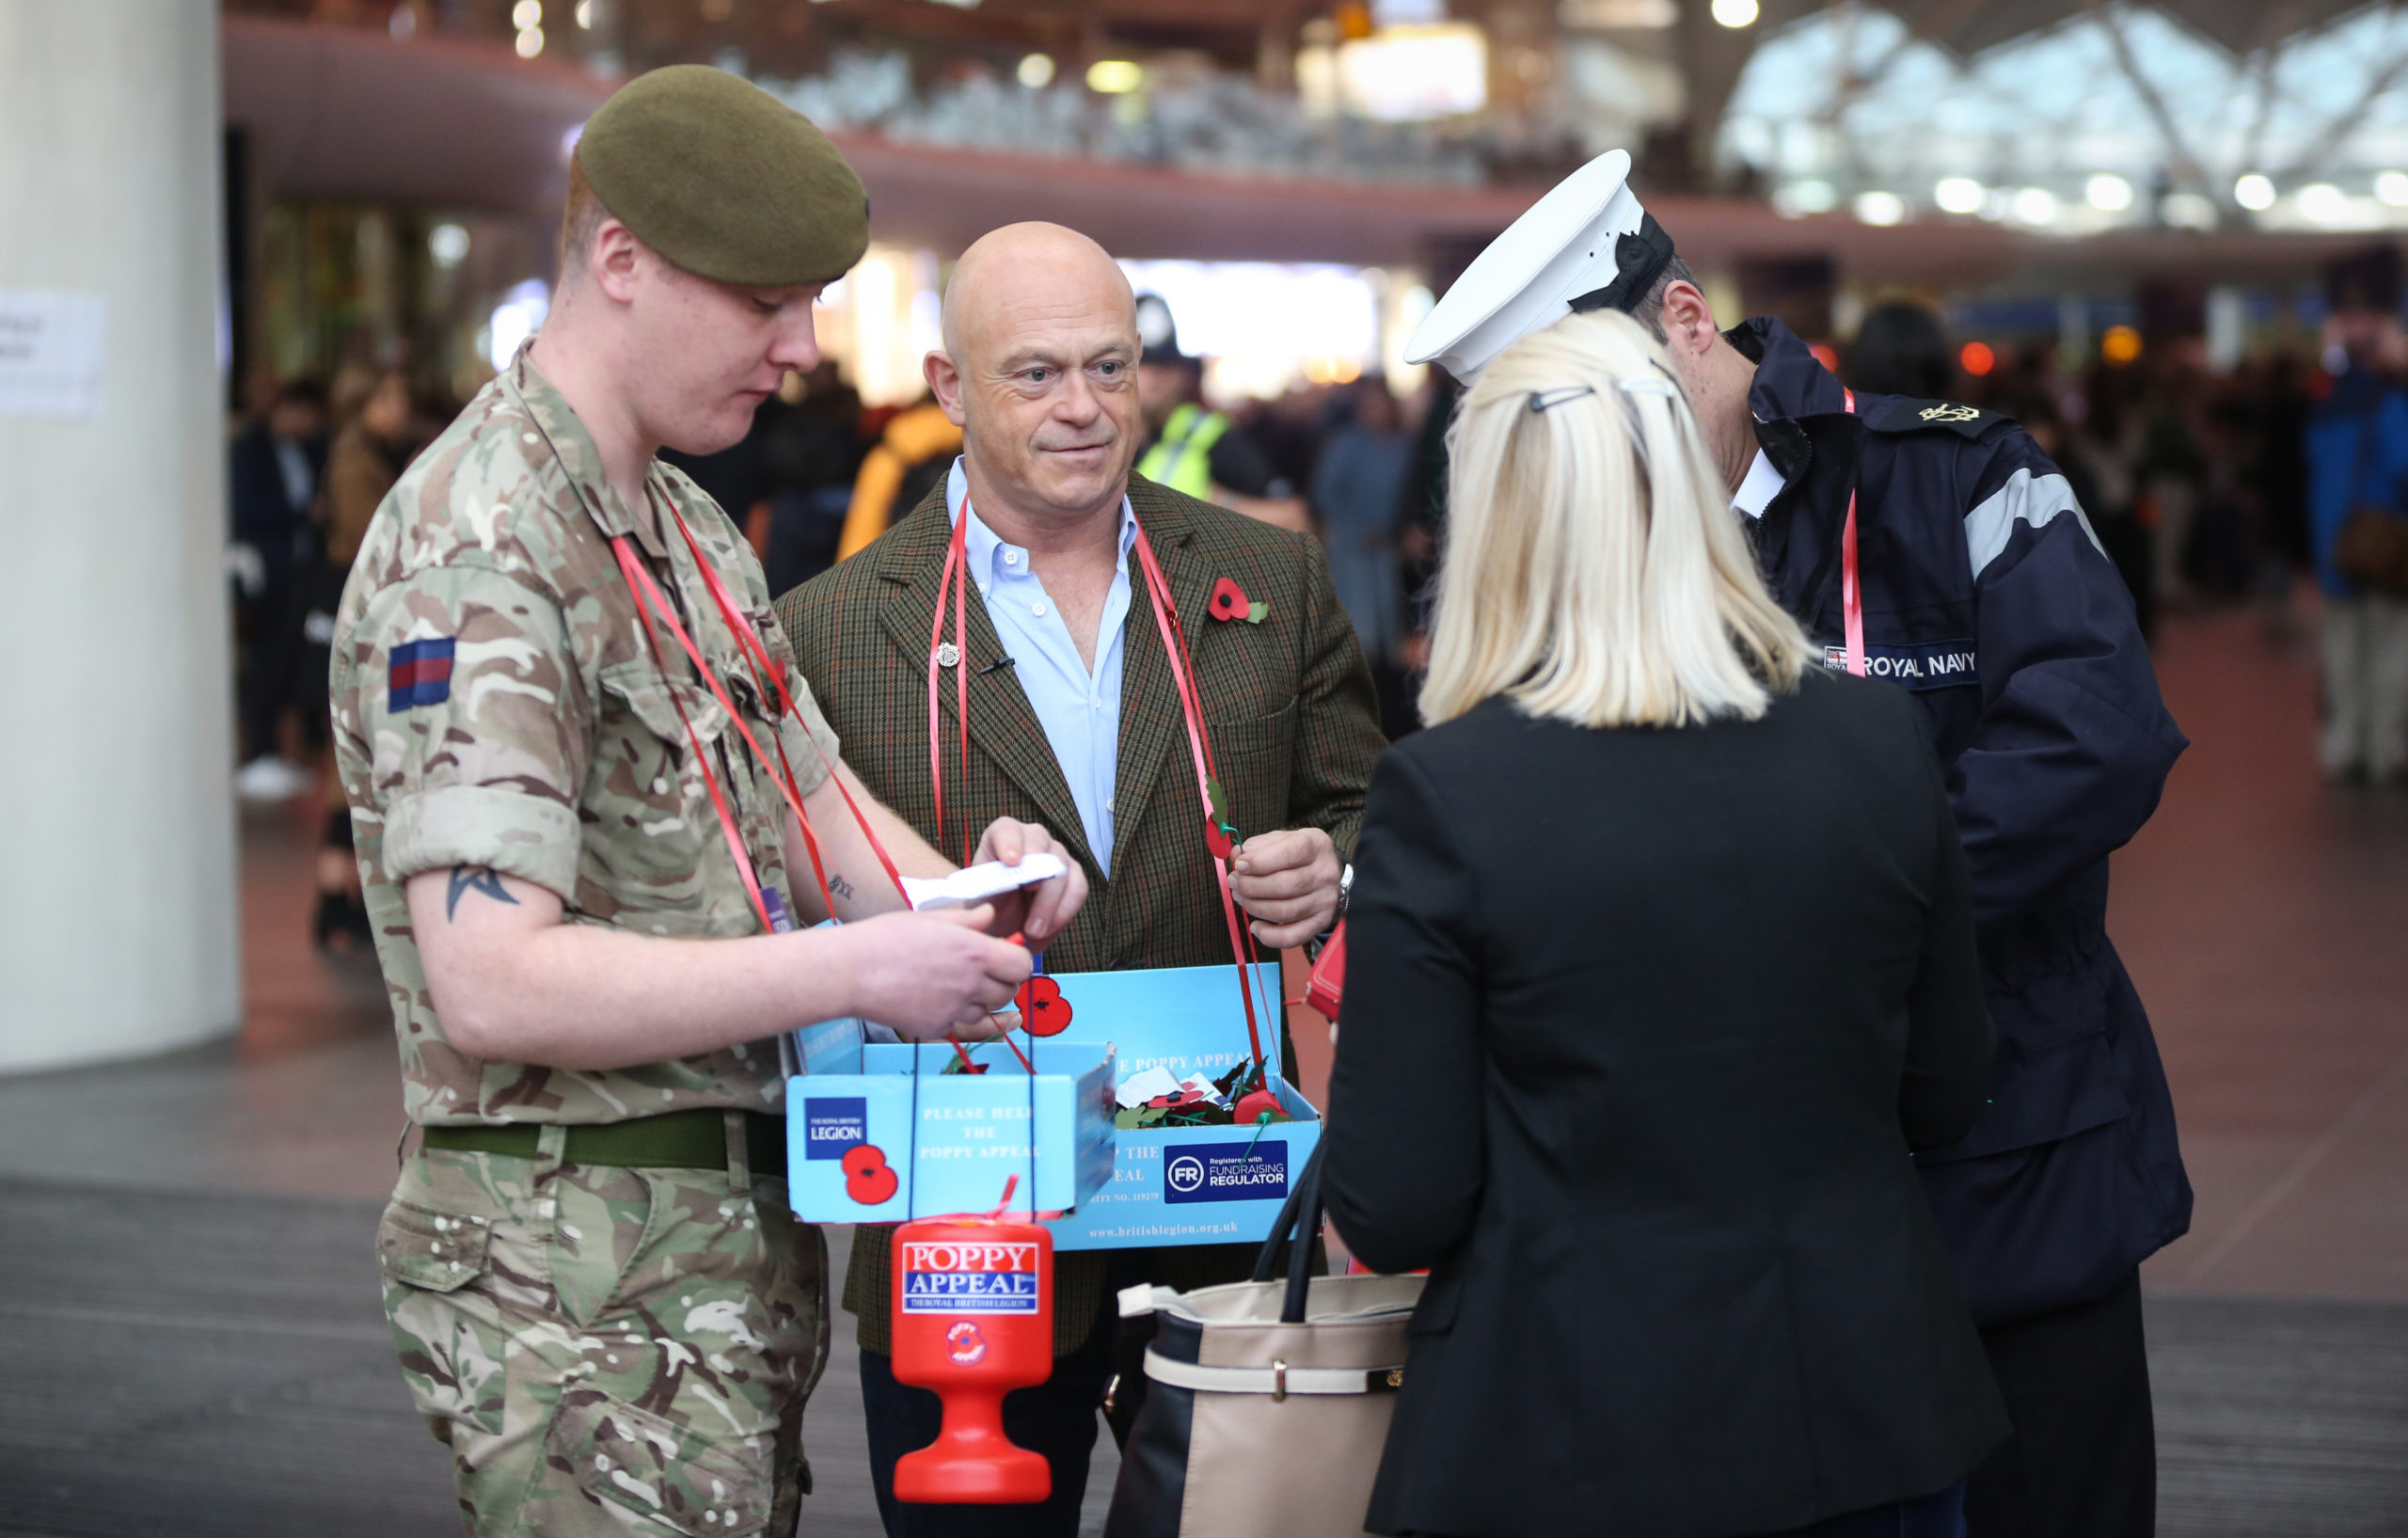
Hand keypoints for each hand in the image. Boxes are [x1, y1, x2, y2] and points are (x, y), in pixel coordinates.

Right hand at [836, 905, 1031, 1040]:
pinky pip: (958, 1026)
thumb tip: (990, 915)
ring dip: (979, 1001)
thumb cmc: (886, 938)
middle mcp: (970, 984)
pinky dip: (953, 1016)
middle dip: (1001, 982)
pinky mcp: (936, 1029)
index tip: (1002, 957)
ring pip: (986, 1012)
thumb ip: (968, 919)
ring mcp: (954, 1010)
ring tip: (952, 984)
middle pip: (1009, 991)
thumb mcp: (931, 918)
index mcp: (974, 952)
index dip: (1015, 961)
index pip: (1022, 965)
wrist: (851, 972)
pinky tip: (933, 999)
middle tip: (980, 972)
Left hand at [970, 817, 1089, 946]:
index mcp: (1002, 835)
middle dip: (1037, 880)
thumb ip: (986, 891)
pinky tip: (1046, 930)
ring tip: (1033, 932)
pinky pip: (1078, 889)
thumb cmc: (986, 906)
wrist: (1001, 922)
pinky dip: (1063, 913)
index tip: (1011, 863)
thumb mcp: (977, 898)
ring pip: (1062, 869)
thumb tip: (999, 893)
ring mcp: (1056, 854)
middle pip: (1041, 847)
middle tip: (1026, 906)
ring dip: (1049, 905)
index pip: (1007, 830)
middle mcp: (1032, 838)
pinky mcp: (1073, 875)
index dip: (1010, 844)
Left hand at [1229, 827, 1340, 949]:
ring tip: (1240, 897)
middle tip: (1234, 882)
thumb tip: (1236, 856)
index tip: (1239, 865)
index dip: (1259, 861)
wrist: (1321, 873)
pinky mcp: (1320, 922)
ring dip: (1253, 906)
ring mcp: (1325, 900)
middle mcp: (1325, 873)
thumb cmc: (1294, 855)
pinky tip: (1256, 926)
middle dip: (1250, 886)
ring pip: (1283, 911)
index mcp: (1315, 845)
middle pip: (1284, 885)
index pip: (1289, 854)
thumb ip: (1255, 846)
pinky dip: (1268, 936)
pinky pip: (1291, 937)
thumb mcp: (1277, 841)